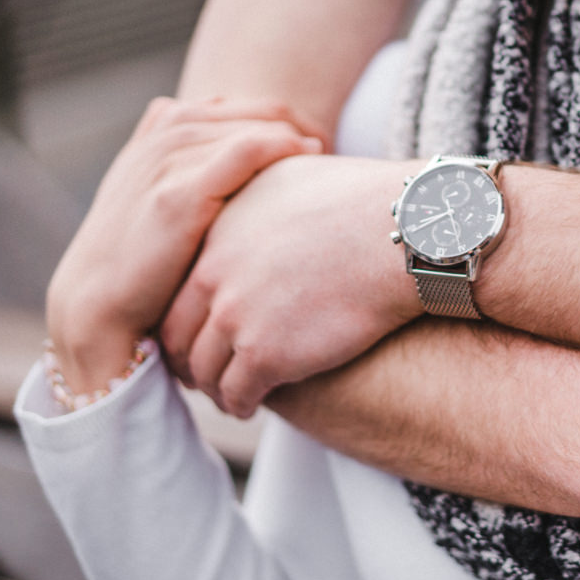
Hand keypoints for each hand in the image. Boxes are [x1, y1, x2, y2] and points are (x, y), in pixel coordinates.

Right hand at [46, 98, 321, 392]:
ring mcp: (167, 162)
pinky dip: (281, 147)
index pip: (235, 106)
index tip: (314, 143)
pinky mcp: (177, 194)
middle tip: (329, 146)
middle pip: (249, 110)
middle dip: (292, 123)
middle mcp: (162, 138)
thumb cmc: (144, 269)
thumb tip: (247, 156)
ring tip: (327, 154)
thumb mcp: (162, 207)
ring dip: (293, 134)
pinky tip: (309, 158)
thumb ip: (192, 173)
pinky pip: (246, 150)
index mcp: (159, 133)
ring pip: (251, 125)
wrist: (99, 311)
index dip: (277, 119)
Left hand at [160, 153, 424, 417]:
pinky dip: (239, 403)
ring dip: (213, 387)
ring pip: (204, 368)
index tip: (199, 332)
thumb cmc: (365, 199)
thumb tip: (266, 198)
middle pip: (179, 332)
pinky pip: (237, 392)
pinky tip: (249, 406)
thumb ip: (262, 193)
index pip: (180, 287)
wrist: (400, 232)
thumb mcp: (293, 173)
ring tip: (229, 398)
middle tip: (201, 374)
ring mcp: (235, 316)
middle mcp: (214, 274)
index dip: (187, 316)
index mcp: (217, 233)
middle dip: (187, 358)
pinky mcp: (264, 353)